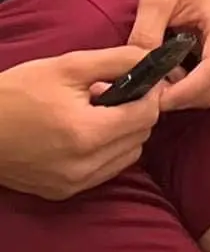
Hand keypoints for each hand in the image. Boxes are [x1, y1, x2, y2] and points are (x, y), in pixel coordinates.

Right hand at [0, 48, 165, 198]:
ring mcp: (72, 183)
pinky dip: (108, 152)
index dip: (150, 93)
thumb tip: (152, 59)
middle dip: (136, 111)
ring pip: (128, 155)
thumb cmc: (16, 93)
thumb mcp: (68, 66)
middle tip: (112, 93)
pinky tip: (86, 133)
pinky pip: (106, 171)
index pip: (147, 115)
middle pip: (141, 136)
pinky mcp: (62, 192)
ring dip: (124, 132)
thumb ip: (118, 61)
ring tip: (96, 113)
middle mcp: (82, 165)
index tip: (141, 80)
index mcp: (86, 133)